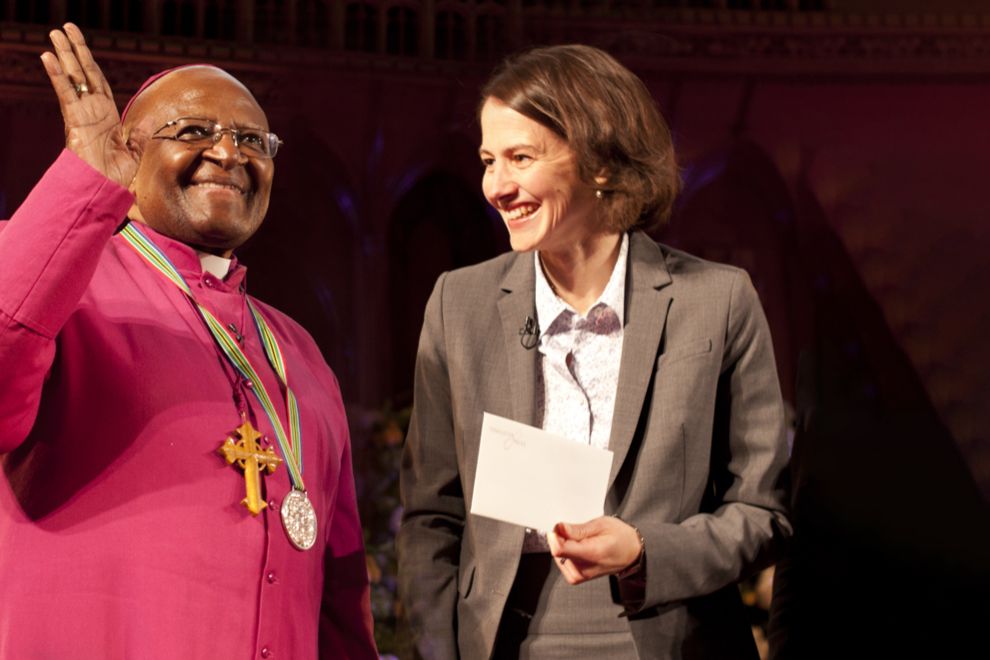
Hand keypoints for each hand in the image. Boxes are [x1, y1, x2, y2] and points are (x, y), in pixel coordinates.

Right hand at [40, 23, 141, 187]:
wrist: (104, 189)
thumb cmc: (115, 176)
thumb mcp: (134, 153)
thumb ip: (139, 135)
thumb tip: (150, 120)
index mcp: (106, 115)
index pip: (98, 82)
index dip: (91, 63)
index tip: (82, 46)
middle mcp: (92, 110)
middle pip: (84, 73)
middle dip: (75, 50)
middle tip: (65, 28)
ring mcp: (82, 113)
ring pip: (73, 77)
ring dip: (64, 54)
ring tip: (54, 33)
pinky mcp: (74, 119)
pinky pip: (65, 93)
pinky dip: (57, 75)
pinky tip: (48, 57)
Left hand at [546, 516, 642, 584]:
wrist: (631, 551)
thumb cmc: (620, 536)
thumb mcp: (601, 524)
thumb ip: (577, 529)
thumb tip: (558, 528)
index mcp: (592, 554)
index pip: (560, 549)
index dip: (556, 535)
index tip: (560, 527)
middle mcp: (584, 569)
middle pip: (557, 552)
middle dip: (561, 539)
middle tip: (578, 532)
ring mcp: (580, 576)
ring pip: (558, 557)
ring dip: (564, 546)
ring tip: (583, 541)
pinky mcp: (577, 578)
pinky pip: (561, 562)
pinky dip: (566, 553)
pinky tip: (578, 549)